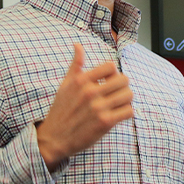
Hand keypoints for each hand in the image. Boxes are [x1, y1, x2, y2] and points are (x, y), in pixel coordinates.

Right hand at [36, 43, 132, 169]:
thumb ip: (75, 65)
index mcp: (81, 80)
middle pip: (124, 79)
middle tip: (116, 93)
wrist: (54, 138)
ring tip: (118, 104)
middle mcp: (90, 92)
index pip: (111, 66)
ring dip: (126, 99)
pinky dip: (126, 112)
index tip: (108, 82)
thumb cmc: (60, 110)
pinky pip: (128, 111)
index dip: (113, 73)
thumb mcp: (64, 85)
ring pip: (128, 95)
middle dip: (122, 86)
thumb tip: (78, 45)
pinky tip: (118, 114)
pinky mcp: (105, 123)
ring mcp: (98, 108)